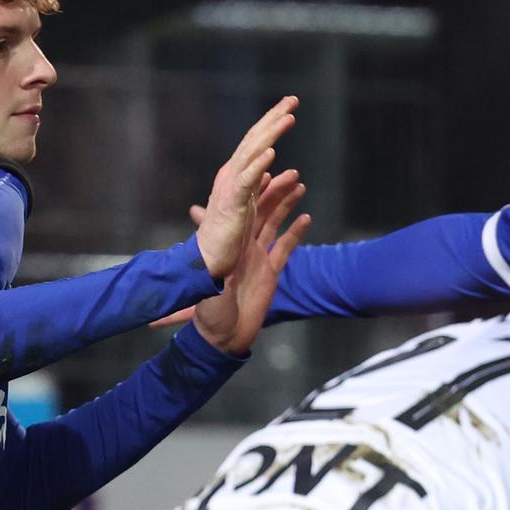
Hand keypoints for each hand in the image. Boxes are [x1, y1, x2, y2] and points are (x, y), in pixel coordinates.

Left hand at [190, 170, 310, 354]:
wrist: (225, 338)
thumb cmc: (211, 315)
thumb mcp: (209, 286)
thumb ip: (213, 265)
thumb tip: (203, 237)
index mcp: (227, 246)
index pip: (237, 211)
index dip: (245, 191)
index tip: (256, 170)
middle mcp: (242, 247)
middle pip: (259, 211)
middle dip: (271, 190)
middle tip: (287, 171)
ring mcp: (257, 258)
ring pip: (273, 223)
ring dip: (285, 204)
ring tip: (299, 184)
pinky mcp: (270, 272)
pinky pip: (284, 248)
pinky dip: (295, 233)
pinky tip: (306, 217)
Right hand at [194, 96, 298, 280]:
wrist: (206, 259)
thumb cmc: (224, 237)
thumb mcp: (246, 206)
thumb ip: (255, 187)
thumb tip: (266, 173)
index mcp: (236, 175)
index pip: (256, 143)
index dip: (271, 123)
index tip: (289, 107)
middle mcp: (232, 175)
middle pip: (255, 141)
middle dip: (274, 118)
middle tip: (293, 99)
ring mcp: (230, 188)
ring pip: (252, 154)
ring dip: (270, 135)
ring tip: (288, 118)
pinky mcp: (233, 204)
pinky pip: (247, 182)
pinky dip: (258, 166)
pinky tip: (271, 153)